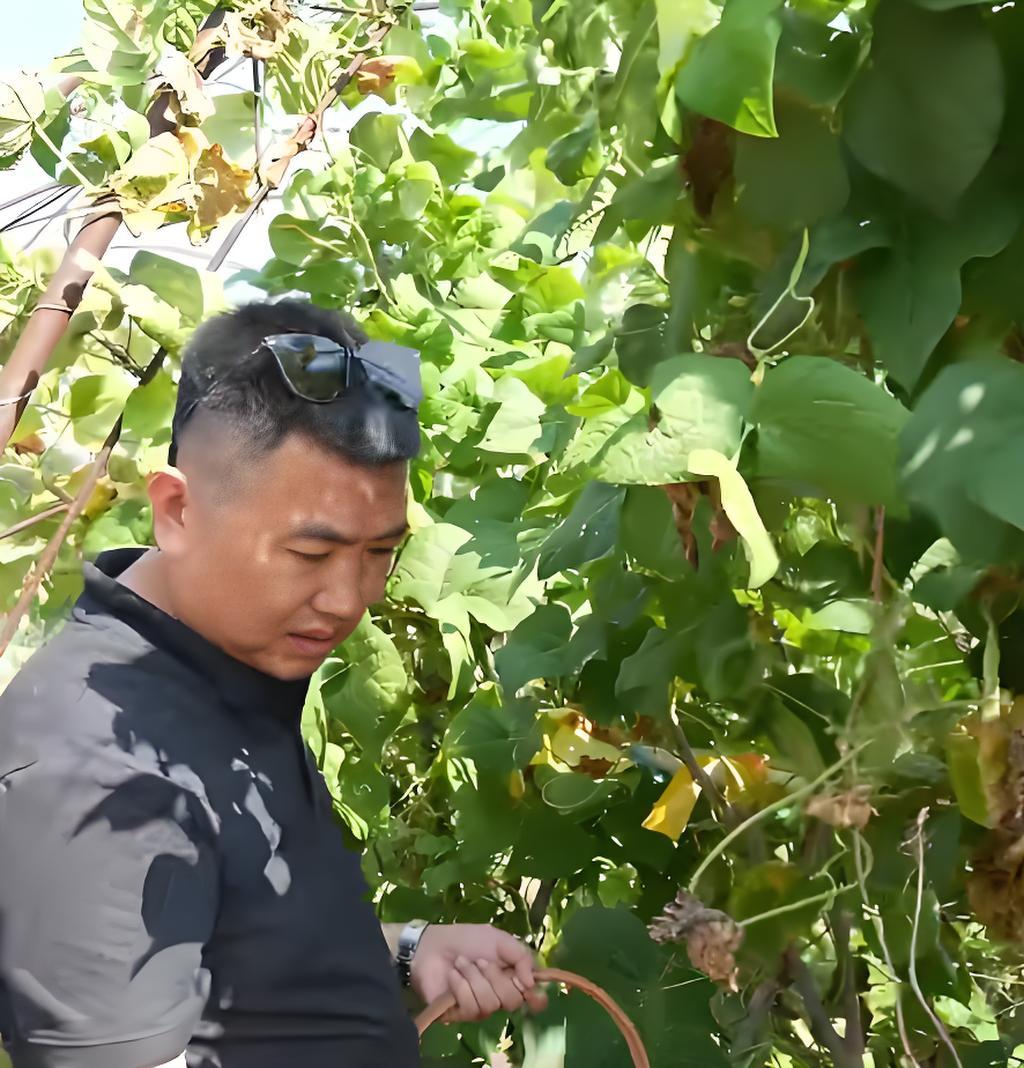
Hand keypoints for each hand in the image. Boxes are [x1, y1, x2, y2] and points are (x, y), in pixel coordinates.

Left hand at [410, 923, 548, 1022]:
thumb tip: (532, 982)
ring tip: (461, 964)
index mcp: (512, 977)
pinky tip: (453, 975)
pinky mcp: (460, 1014)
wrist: (432, 945)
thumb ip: (521, 956)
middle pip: (513, 1001)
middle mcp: (499, 996)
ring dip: (475, 979)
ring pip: (491, 1004)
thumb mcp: (499, 939)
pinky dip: (462, 986)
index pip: (534, 999)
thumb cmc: (466, 940)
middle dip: (497, 978)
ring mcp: (480, 1007)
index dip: (536, 998)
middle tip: (481, 961)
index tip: (529, 987)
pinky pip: (471, 1007)